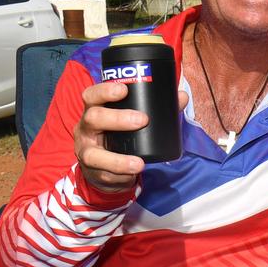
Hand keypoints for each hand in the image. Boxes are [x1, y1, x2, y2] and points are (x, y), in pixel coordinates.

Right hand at [73, 82, 188, 192]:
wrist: (102, 165)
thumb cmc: (119, 134)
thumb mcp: (130, 119)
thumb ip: (156, 108)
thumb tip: (182, 97)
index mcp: (95, 110)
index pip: (92, 95)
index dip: (104, 91)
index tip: (123, 90)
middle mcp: (86, 129)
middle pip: (93, 118)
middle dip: (118, 119)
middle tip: (143, 120)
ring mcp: (86, 151)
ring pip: (93, 155)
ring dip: (117, 160)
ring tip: (138, 164)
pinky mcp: (92, 171)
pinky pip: (103, 175)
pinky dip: (120, 176)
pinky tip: (131, 176)